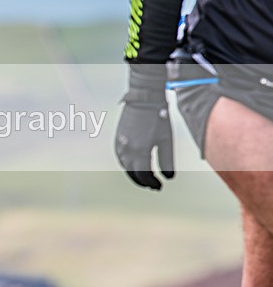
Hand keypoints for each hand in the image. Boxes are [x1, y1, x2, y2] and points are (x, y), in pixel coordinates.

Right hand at [114, 65, 174, 190]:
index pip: (144, 175)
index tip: (160, 186)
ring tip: (145, 178)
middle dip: (143, 181)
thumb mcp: (166, 140)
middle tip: (154, 186)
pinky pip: (120, 158)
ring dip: (135, 174)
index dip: (152, 183)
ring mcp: (120, 144)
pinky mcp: (117, 139)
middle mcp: (127, 149)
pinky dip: (128, 165)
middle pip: (133, 173)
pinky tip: (135, 165)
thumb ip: (167, 161)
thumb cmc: (158, 118)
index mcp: (140, 150)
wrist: (144, 100)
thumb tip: (168, 178)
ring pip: (125, 166)